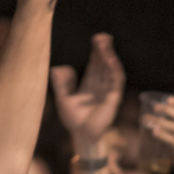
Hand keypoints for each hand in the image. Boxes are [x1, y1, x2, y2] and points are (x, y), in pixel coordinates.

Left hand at [50, 34, 124, 148]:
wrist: (81, 135)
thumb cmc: (73, 120)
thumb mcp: (63, 99)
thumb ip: (60, 84)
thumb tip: (57, 68)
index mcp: (90, 86)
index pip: (95, 66)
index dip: (96, 53)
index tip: (96, 40)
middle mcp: (100, 87)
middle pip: (103, 65)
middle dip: (103, 51)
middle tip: (101, 37)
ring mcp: (108, 92)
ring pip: (111, 70)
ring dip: (109, 57)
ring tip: (105, 44)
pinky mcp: (113, 98)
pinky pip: (116, 80)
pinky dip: (114, 69)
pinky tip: (110, 59)